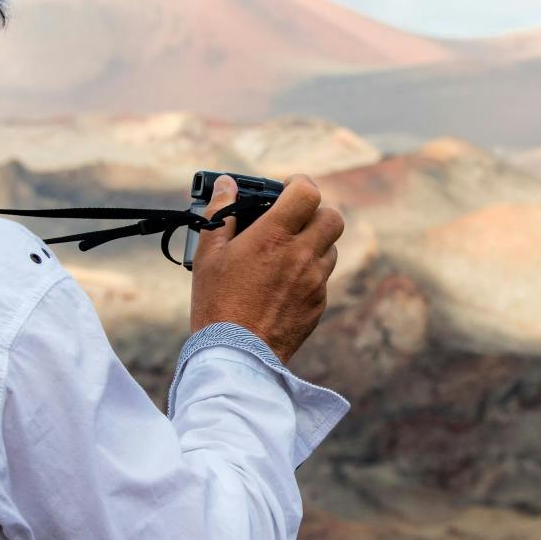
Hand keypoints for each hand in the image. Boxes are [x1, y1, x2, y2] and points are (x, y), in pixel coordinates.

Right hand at [187, 174, 344, 364]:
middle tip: (293, 221)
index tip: (287, 189)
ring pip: (331, 249)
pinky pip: (323, 279)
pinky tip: (284, 284)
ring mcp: (314, 282)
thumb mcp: (208, 254)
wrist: (237, 355)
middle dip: (316, 214)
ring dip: (315, 244)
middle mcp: (302, 255)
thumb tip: (226, 185)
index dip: (300, 184)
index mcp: (274, 236)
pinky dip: (310, 274)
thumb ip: (219, 213)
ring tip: (287, 254)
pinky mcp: (318, 305)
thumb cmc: (217, 303)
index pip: (308, 192)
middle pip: (332, 218)